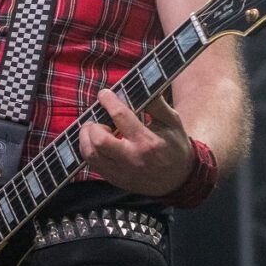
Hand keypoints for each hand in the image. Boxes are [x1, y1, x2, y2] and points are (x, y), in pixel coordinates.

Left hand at [79, 90, 193, 196]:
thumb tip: (141, 85)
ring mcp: (121, 172)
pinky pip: (92, 164)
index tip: (104, 94)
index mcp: (148, 142)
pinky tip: (96, 142)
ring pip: (90, 154)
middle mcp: (132, 159)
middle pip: (99, 140)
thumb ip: (157, 103)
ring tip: (95, 129)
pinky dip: (88, 149)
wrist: (179, 180)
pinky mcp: (114, 180)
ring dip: (86, 137)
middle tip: (98, 118)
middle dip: (93, 124)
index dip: (109, 101)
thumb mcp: (173, 122)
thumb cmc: (175, 147)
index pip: (121, 117)